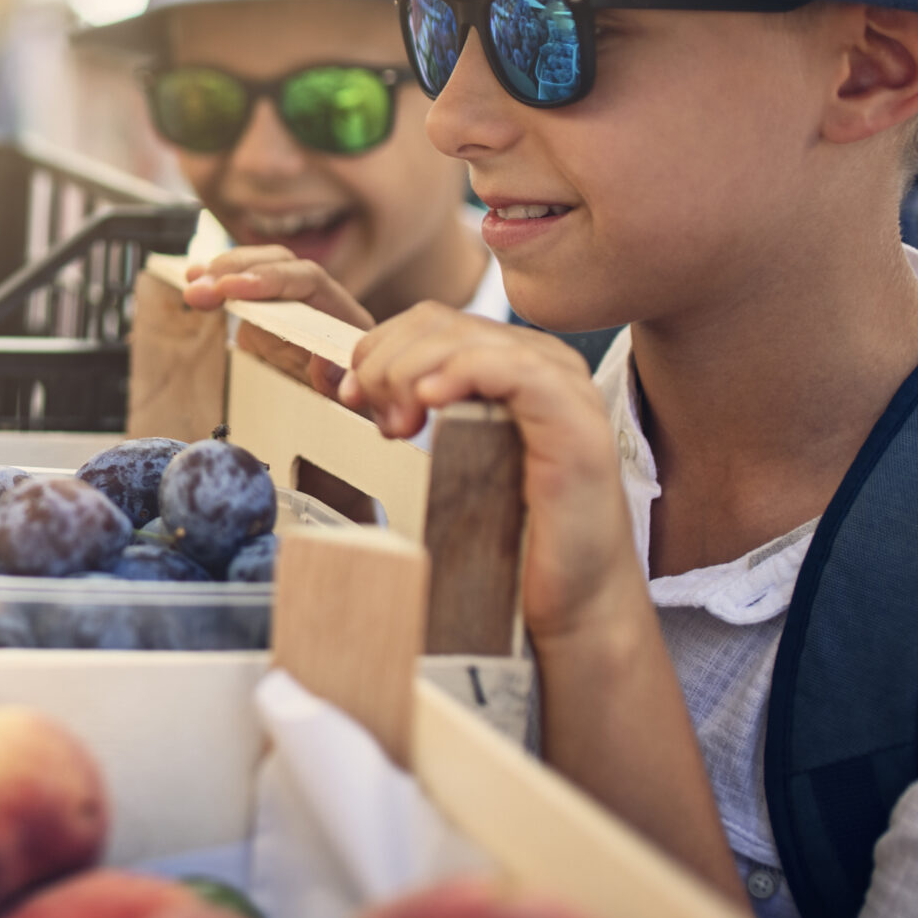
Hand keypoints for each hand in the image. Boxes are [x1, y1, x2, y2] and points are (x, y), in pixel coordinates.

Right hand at [184, 246, 374, 397]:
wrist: (340, 424)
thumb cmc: (347, 413)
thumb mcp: (348, 404)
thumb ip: (337, 383)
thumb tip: (320, 360)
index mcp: (344, 317)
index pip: (307, 278)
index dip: (269, 279)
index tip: (232, 288)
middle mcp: (318, 302)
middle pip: (278, 262)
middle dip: (236, 269)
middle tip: (199, 287)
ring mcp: (289, 306)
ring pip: (257, 268)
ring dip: (221, 272)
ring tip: (191, 284)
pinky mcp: (265, 317)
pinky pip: (241, 288)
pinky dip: (216, 282)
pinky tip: (192, 279)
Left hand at [339, 305, 648, 645]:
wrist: (573, 598)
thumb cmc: (510, 532)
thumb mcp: (445, 455)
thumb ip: (407, 408)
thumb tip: (340, 378)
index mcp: (513, 362)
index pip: (429, 320)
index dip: (378, 349)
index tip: (350, 398)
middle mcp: (543, 362)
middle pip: (439, 322)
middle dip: (386, 364)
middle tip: (375, 420)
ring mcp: (565, 387)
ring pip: (466, 339)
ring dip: (410, 374)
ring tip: (399, 427)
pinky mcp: (576, 421)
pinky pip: (513, 369)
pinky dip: (459, 374)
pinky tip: (428, 404)